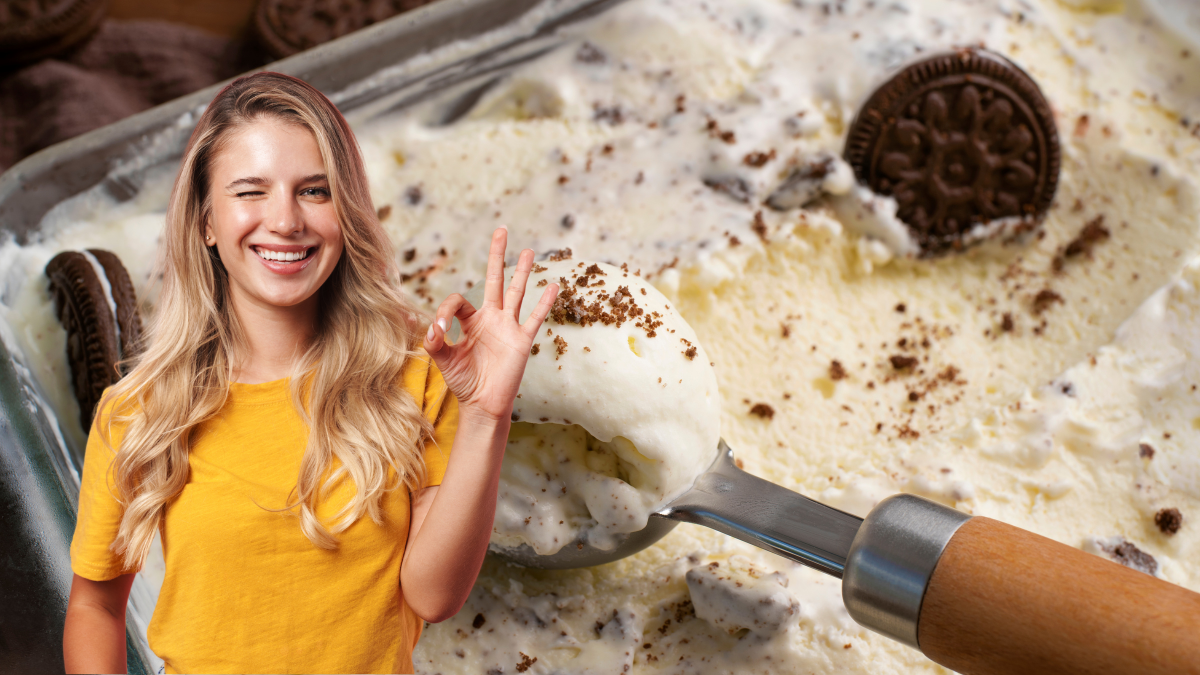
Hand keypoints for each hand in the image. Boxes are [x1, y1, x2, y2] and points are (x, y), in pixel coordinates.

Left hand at [424, 228, 559, 422]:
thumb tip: (432, 329)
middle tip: (501, 231)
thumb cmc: (463, 382)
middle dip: (497, 255)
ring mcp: (508, 327)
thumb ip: (435, 343)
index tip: (439, 331)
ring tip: (529, 250)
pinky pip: (535, 318)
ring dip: (522, 271)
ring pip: (516, 292)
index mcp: (470, 321)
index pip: (459, 300)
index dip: (445, 311)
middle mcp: (491, 318)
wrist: (483, 404)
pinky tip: (553, 286)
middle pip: (494, 280)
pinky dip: (544, 302)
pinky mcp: (522, 340)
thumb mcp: (443, 361)